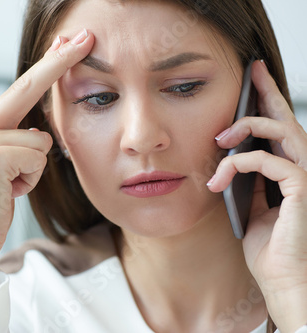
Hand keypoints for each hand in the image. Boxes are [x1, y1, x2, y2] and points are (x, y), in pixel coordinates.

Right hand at [0, 29, 94, 287]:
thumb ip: (20, 143)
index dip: (48, 64)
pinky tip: (9, 192)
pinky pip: (38, 159)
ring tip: (11, 186)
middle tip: (83, 36)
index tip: (69, 43)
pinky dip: (30, 181)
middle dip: (59, 62)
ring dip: (34, 170)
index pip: (22, 88)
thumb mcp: (6, 168)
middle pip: (29, 87)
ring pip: (41, 141)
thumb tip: (41, 133)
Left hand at [207, 60, 306, 332]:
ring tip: (219, 138)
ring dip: (247, 128)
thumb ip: (248, 185)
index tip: (253, 79)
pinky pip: (270, 162)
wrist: (283, 284)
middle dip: (268, 92)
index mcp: (291, 173)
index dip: (268, 102)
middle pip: (287, 119)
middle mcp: (304, 169)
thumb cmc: (270, 251)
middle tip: (250, 71)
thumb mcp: (251, 210)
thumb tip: (231, 163)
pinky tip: (220, 178)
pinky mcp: (304, 190)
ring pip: (282, 132)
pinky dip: (241, 164)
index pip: (280, 130)